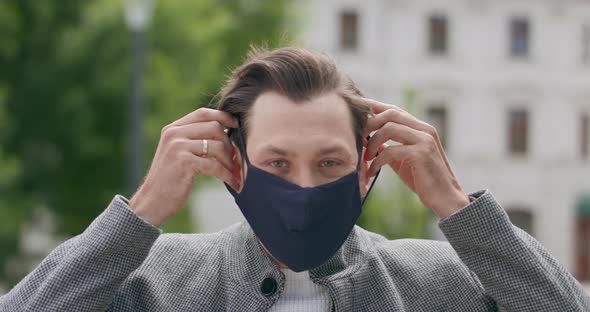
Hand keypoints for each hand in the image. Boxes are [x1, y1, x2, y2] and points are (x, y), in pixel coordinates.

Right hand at [128, 108, 239, 226]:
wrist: (152, 202)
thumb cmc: (170, 179)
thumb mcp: (177, 152)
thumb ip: (194, 139)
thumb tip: (225, 132)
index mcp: (172, 129)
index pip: (203, 113)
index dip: (223, 116)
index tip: (236, 125)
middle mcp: (174, 134)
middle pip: (214, 127)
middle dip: (230, 143)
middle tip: (236, 158)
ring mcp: (178, 147)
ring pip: (218, 146)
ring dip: (230, 161)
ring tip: (235, 172)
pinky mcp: (184, 163)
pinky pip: (215, 165)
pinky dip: (228, 175)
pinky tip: (233, 183)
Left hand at [361, 98, 469, 219]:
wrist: (445, 199)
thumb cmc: (424, 180)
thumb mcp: (403, 160)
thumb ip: (390, 148)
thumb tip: (371, 142)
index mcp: (421, 128)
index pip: (395, 110)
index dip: (374, 108)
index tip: (357, 114)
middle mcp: (425, 130)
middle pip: (391, 113)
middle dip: (370, 124)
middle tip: (358, 139)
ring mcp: (424, 140)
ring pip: (389, 128)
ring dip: (372, 143)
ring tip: (366, 157)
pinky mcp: (421, 154)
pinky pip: (391, 150)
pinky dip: (377, 160)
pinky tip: (372, 171)